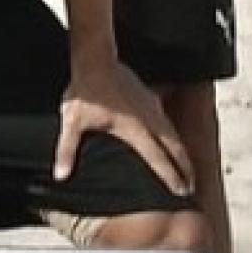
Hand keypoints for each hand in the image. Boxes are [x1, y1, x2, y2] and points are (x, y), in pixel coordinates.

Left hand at [57, 56, 191, 194]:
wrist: (95, 61)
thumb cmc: (84, 93)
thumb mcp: (72, 122)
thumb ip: (67, 150)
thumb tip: (59, 175)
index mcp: (135, 130)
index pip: (159, 159)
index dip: (172, 176)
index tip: (182, 191)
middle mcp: (150, 120)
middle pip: (176, 148)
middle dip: (186, 168)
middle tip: (192, 186)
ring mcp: (152, 107)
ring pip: (174, 133)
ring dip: (182, 151)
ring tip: (188, 167)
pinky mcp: (150, 96)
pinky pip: (166, 120)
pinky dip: (173, 133)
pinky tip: (171, 137)